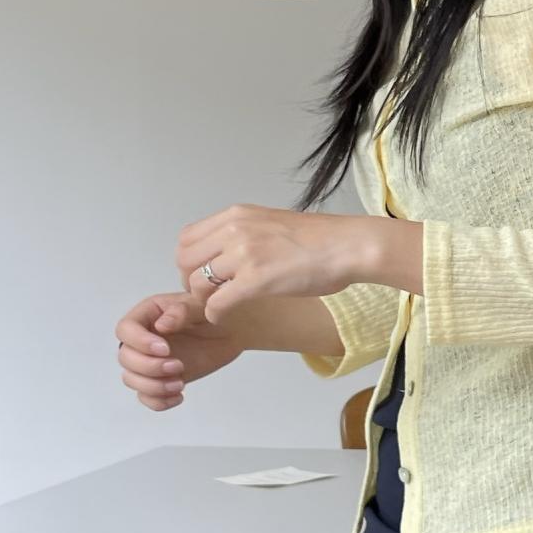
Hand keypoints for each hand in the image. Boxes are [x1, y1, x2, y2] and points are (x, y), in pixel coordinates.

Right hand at [115, 290, 242, 410]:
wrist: (231, 332)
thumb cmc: (214, 312)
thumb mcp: (201, 304)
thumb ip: (181, 311)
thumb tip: (161, 325)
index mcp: (147, 315)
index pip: (125, 329)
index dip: (139, 342)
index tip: (165, 349)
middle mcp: (142, 339)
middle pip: (125, 358)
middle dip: (148, 367)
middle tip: (178, 366)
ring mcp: (150, 361)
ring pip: (131, 379)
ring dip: (152, 386)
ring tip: (180, 384)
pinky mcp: (160, 379)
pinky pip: (146, 396)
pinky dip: (158, 401)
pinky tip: (178, 397)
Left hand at [176, 204, 380, 324]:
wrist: (348, 246)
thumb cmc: (321, 239)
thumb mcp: (272, 224)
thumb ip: (247, 234)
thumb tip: (233, 251)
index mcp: (237, 215)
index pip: (187, 238)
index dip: (189, 262)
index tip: (202, 275)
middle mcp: (234, 230)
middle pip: (184, 260)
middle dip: (189, 281)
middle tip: (207, 295)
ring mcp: (244, 254)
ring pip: (197, 283)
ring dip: (203, 299)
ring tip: (220, 305)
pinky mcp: (256, 280)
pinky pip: (217, 303)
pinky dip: (216, 314)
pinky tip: (226, 317)